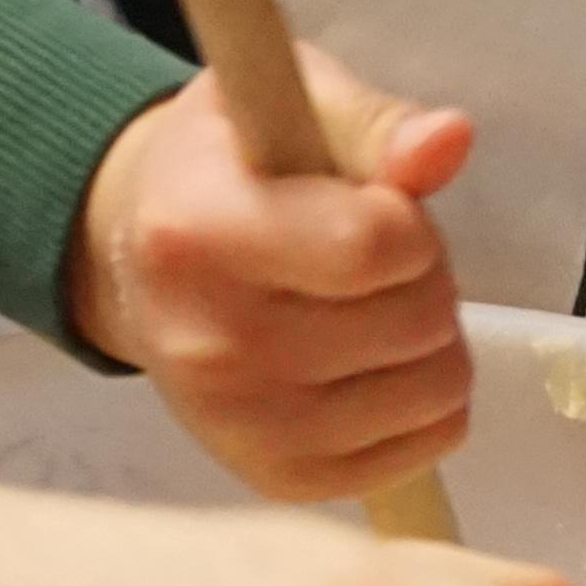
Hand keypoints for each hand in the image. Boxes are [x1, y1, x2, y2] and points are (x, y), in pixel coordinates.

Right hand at [62, 47, 475, 503]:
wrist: (136, 260)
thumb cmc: (229, 169)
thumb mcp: (288, 107)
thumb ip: (373, 123)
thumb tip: (449, 140)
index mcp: (197, 233)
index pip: (372, 244)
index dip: (407, 219)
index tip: (372, 204)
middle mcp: (208, 344)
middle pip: (416, 321)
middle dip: (423, 276)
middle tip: (371, 257)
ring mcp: (241, 426)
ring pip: (436, 391)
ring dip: (432, 340)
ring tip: (371, 307)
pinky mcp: (277, 479)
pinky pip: (426, 445)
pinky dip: (424, 402)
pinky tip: (371, 362)